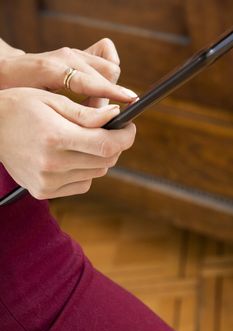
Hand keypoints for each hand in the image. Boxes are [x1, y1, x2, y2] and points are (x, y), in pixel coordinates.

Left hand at [0, 38, 136, 105]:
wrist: (8, 71)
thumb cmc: (19, 92)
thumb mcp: (40, 106)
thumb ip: (71, 111)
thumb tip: (100, 119)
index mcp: (53, 69)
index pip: (93, 80)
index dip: (113, 93)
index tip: (129, 103)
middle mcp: (66, 56)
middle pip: (108, 73)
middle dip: (109, 98)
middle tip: (96, 117)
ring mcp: (73, 52)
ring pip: (110, 66)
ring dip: (108, 89)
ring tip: (93, 106)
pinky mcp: (78, 51)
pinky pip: (107, 57)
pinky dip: (108, 76)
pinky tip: (96, 90)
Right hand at [0, 88, 135, 199]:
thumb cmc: (21, 107)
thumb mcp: (53, 100)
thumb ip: (86, 113)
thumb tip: (115, 117)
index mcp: (55, 138)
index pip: (107, 145)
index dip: (126, 137)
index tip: (130, 128)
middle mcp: (52, 165)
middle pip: (105, 161)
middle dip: (115, 145)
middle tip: (110, 131)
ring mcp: (47, 182)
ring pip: (96, 173)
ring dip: (100, 158)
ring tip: (86, 141)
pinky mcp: (43, 191)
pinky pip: (82, 184)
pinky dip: (86, 171)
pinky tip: (74, 157)